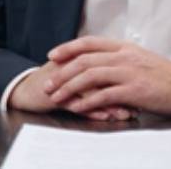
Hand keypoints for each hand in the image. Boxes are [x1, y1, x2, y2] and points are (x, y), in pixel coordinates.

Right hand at [8, 61, 136, 120]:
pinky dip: (92, 110)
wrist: (28, 89)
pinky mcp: (56, 94)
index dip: (125, 74)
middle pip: (101, 75)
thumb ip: (97, 68)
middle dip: (121, 90)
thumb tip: (123, 74)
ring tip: (125, 112)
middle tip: (139, 102)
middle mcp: (73, 65)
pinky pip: (76, 103)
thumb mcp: (77, 70)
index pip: (107, 61)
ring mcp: (64, 79)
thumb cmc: (56, 80)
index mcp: (81, 56)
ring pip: (91, 90)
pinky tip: (105, 116)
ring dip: (109, 102)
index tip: (142, 87)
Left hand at [43, 36, 170, 116]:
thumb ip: (119, 59)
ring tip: (56, 96)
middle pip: (84, 59)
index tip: (52, 55)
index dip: (68, 48)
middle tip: (47, 82)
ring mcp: (128, 72)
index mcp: (124, 47)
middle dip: (62, 72)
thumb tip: (99, 62)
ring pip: (90, 75)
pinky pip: (104, 95)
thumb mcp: (140, 59)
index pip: (89, 42)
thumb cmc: (164, 76)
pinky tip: (77, 108)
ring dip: (69, 86)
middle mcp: (124, 56)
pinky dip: (88, 102)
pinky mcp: (134, 90)